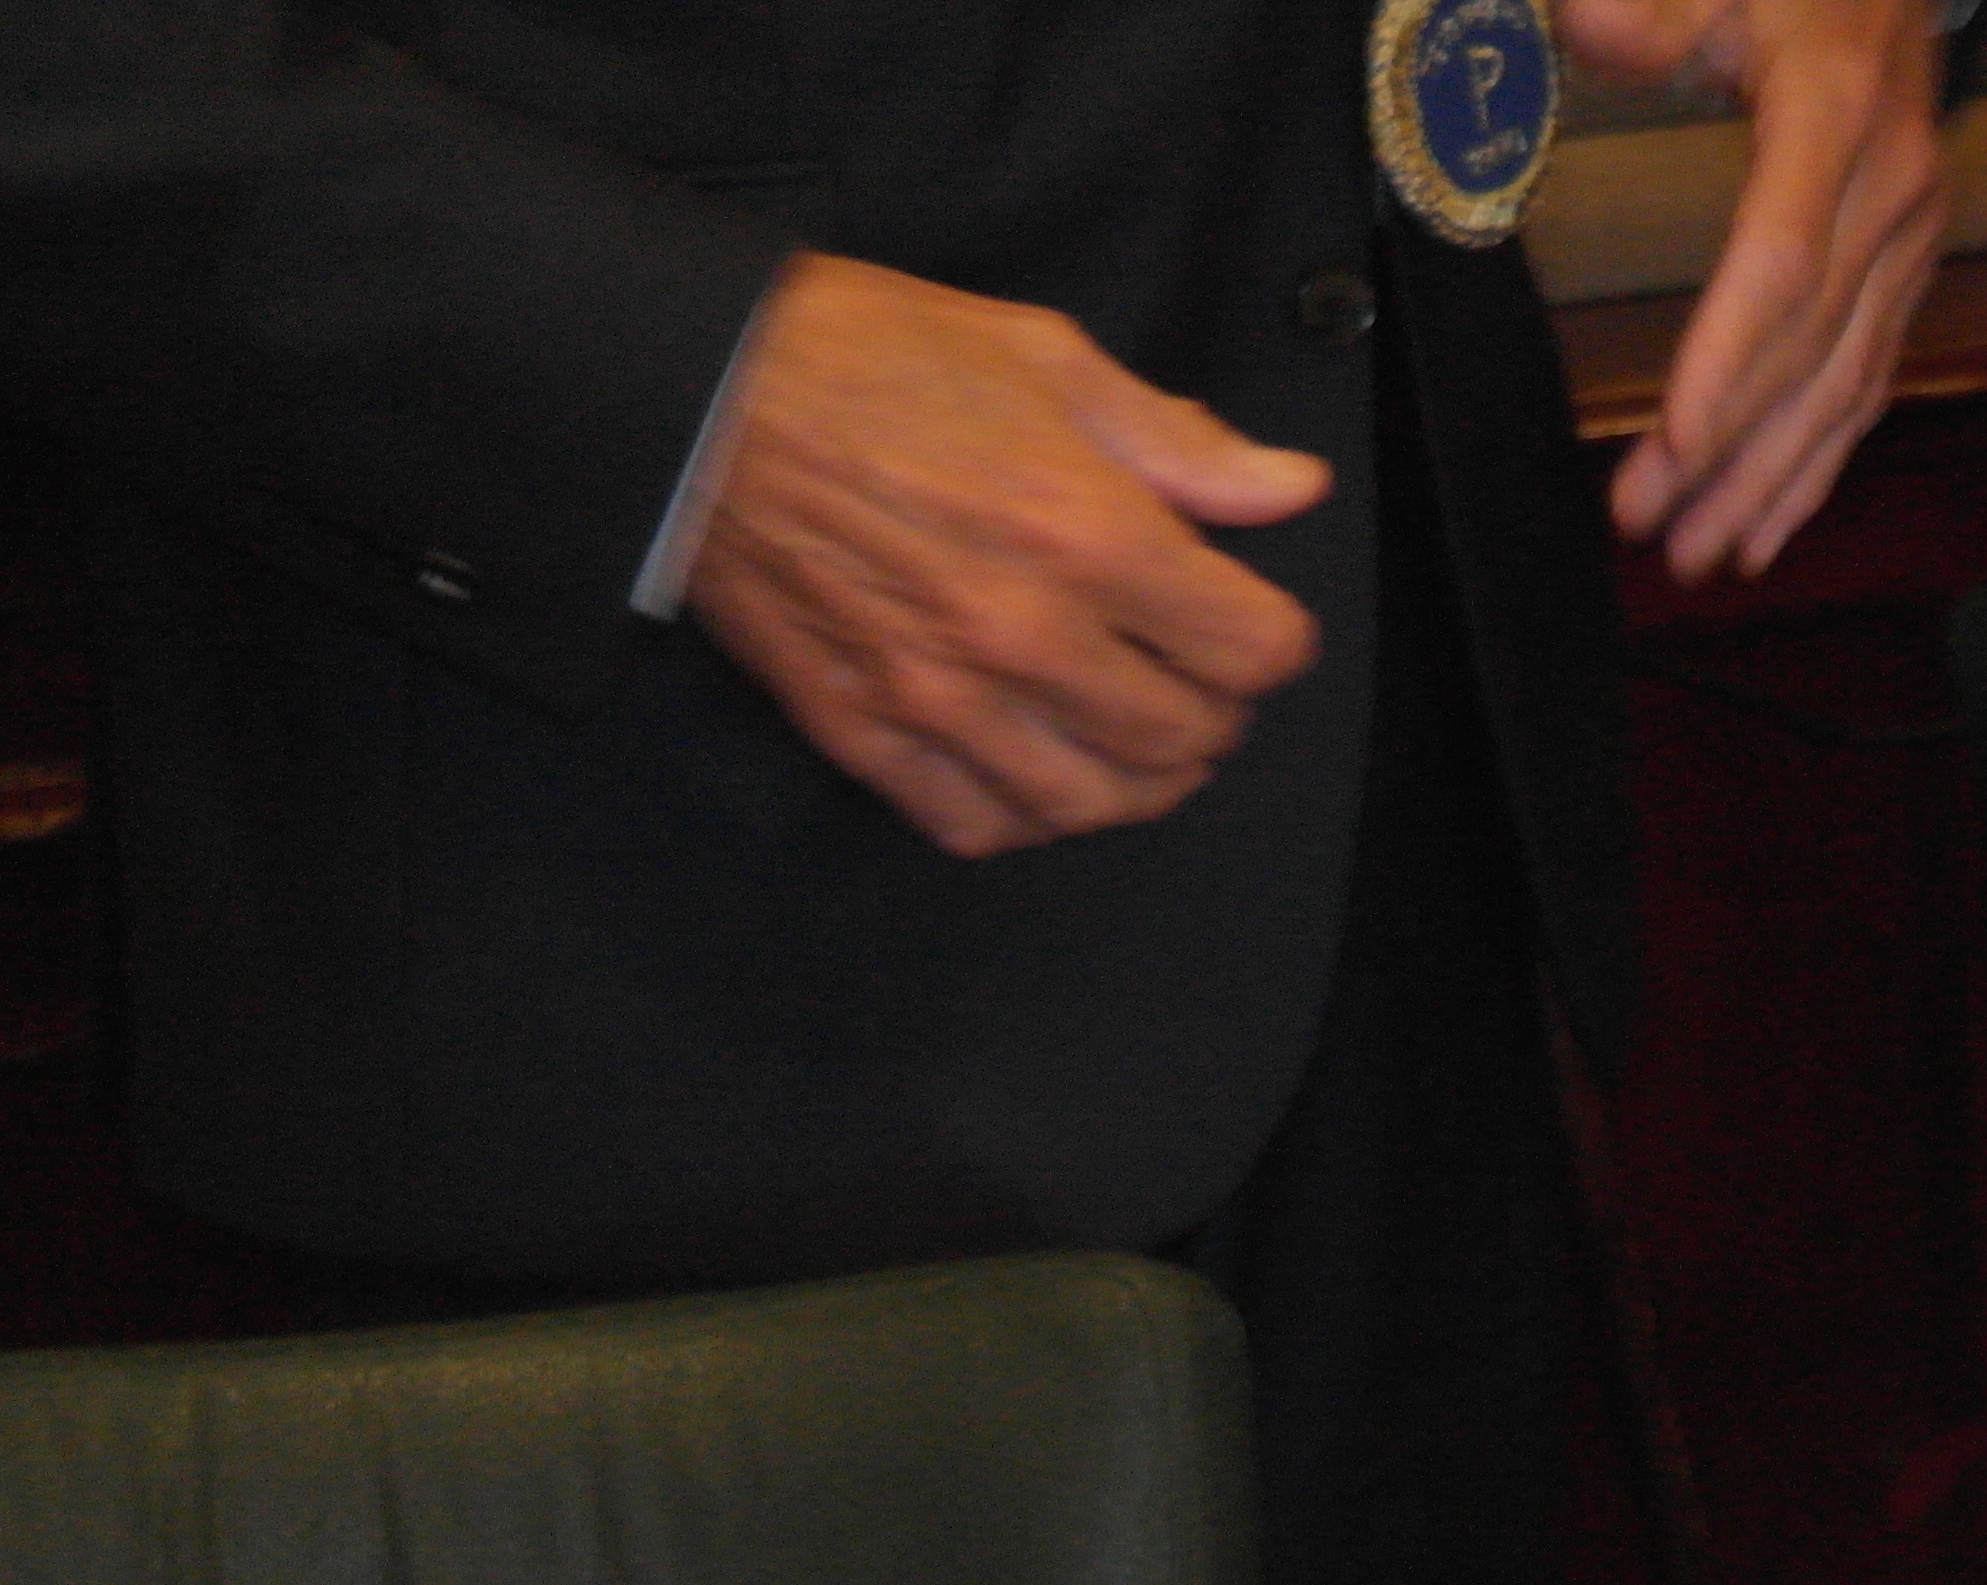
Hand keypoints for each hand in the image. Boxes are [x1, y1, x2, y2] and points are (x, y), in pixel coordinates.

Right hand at [686, 253, 1333, 856]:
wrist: (696, 391)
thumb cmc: (866, 358)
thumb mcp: (1046, 359)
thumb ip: (1180, 444)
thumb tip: (1290, 488)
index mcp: (1084, 532)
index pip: (1253, 651)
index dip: (1270, 637)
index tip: (1246, 617)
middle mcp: (1022, 632)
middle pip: (1188, 739)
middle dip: (1212, 710)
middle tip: (1185, 671)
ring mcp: (939, 695)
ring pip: (1094, 804)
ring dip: (1134, 778)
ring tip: (1126, 729)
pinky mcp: (863, 728)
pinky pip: (978, 824)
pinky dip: (1026, 814)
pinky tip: (1035, 765)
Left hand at [1558, 0, 1944, 576]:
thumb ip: (1648, 12)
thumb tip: (1579, 21)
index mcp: (1836, 119)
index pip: (1782, 262)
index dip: (1731, 358)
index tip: (1677, 440)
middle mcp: (1889, 195)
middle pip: (1807, 350)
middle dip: (1730, 454)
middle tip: (1653, 531)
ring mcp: (1910, 243)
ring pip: (1843, 386)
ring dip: (1771, 485)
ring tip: (1701, 557)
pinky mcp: (1910, 272)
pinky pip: (1866, 383)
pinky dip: (1818, 464)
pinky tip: (1767, 528)